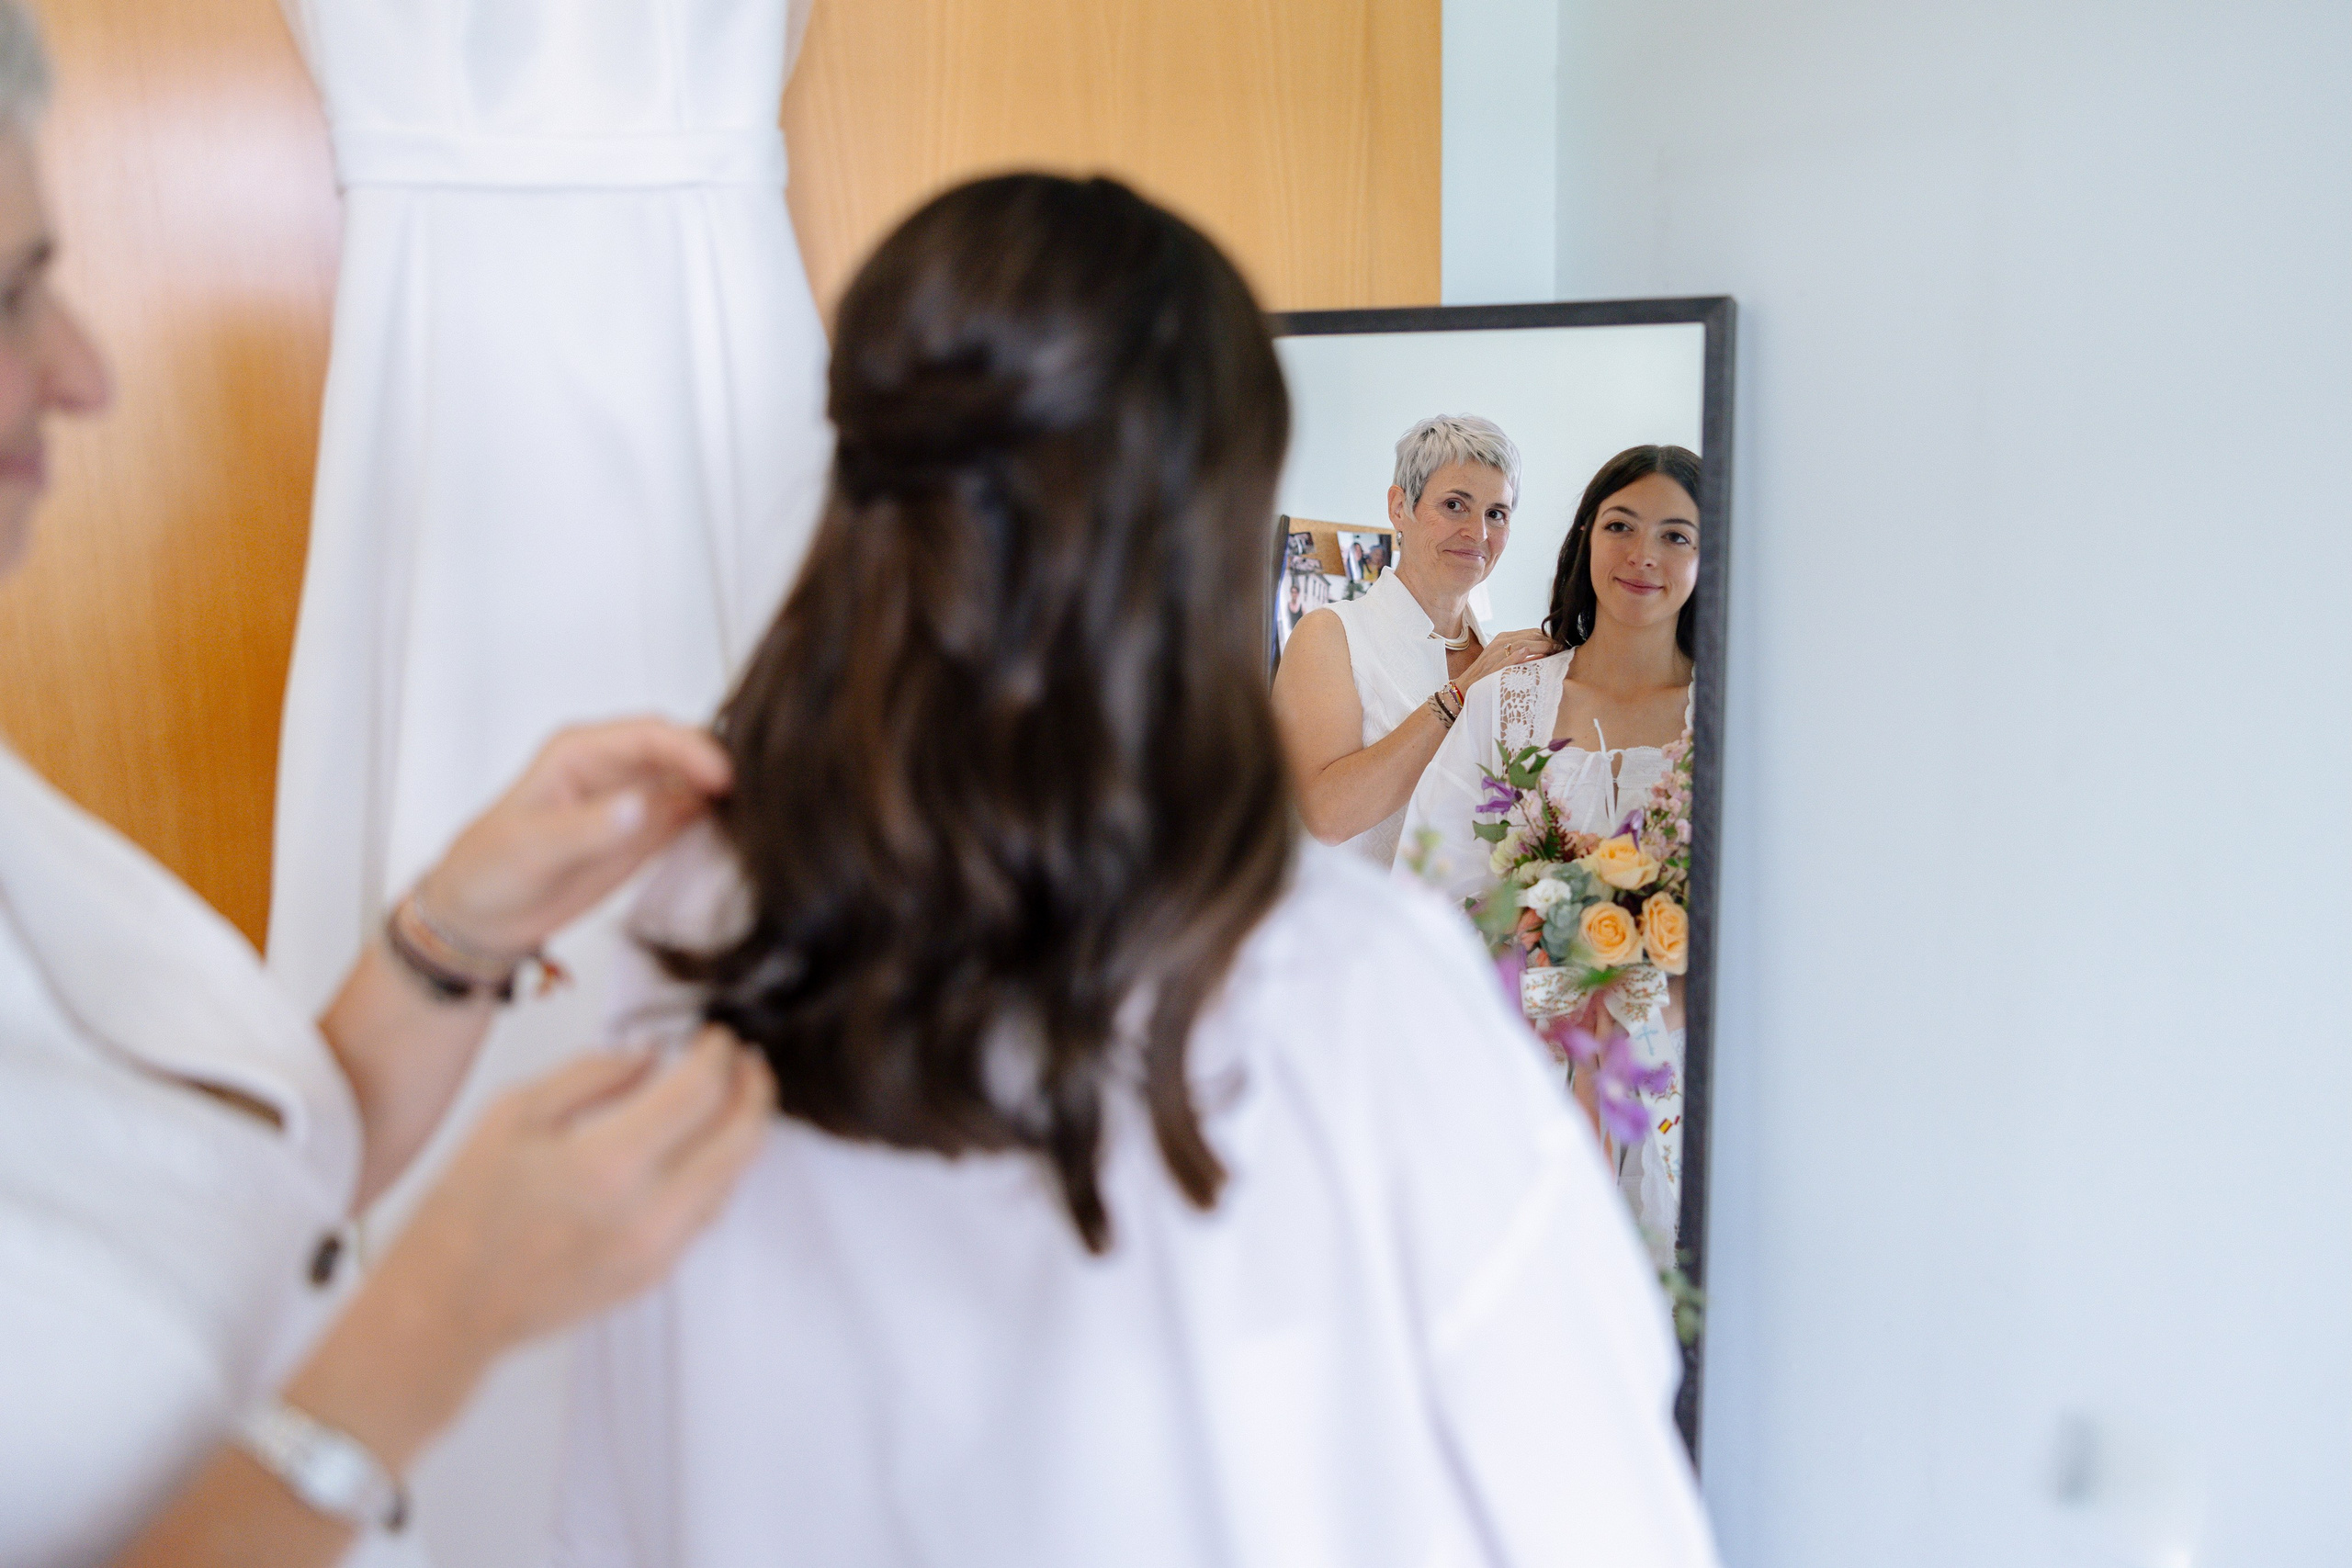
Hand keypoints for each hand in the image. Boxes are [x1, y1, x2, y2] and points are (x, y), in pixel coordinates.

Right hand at [379, 1028, 774, 1370]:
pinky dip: (716, 1173)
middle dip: (755, 1090)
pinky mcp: (654, 1277)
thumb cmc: (465, 1212)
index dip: (718, 1055)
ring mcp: (658, 1252)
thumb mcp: (514, 1113)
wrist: (445, 1309)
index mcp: (609, 1164)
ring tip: (732, 1097)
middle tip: (748, 1061)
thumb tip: (651, 1054)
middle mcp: (648, 1213)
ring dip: (742, 1132)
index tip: (717, 1037)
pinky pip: (707, 1214)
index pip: (699, 1093)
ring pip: (732, 1180)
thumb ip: (593, 1074)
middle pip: (740, 1139)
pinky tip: (701, 1150)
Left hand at [419, 718, 732, 956]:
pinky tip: (737, 836)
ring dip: (726, 796)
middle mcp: (615, 769)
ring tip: (758, 817)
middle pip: (683, 752)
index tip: (722, 777)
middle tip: (755, 795)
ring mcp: (635, 801)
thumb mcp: (533, 847)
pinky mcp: (646, 834)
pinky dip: (717, 824)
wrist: (482, 918)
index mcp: (582, 752)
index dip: (691, 750)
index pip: (650, 735)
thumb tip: (642, 806)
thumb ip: (590, 827)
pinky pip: (693, 818)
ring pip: (696, 783)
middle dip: (719, 766)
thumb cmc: (489, 869)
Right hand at [1458, 628, 1559, 689]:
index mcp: (1503, 638)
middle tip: (1563, 647)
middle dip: (1548, 640)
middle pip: (1530, 635)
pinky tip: (1528, 652)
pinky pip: (1506, 658)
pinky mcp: (1491, 665)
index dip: (1548, 637)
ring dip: (1539, 645)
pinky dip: (1517, 655)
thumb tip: (1545, 653)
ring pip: (1521, 643)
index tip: (1561, 644)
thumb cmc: (1486, 676)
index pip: (1532, 632)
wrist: (1464, 689)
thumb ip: (1523, 655)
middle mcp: (1500, 642)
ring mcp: (1495, 653)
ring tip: (1554, 650)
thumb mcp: (1505, 661)